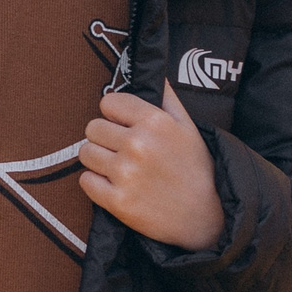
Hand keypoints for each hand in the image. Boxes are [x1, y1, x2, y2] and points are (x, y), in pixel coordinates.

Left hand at [80, 82, 223, 250]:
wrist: (206, 216)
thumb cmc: (197, 169)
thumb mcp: (189, 127)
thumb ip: (168, 99)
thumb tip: (155, 75)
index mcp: (155, 121)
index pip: (108, 102)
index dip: (114, 114)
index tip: (123, 126)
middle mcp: (138, 144)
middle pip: (92, 127)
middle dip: (104, 137)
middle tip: (120, 150)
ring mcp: (126, 174)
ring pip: (85, 153)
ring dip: (97, 159)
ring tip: (117, 167)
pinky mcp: (117, 201)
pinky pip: (85, 181)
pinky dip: (95, 183)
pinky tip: (114, 185)